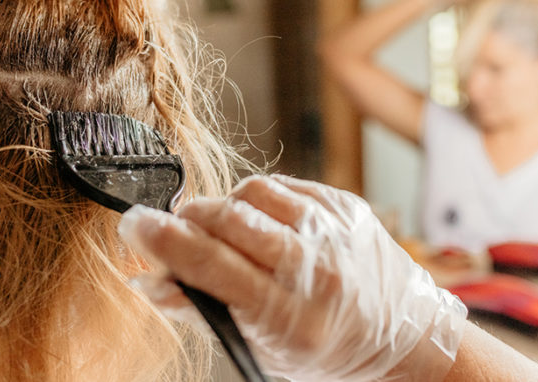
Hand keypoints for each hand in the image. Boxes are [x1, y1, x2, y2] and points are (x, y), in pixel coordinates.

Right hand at [118, 175, 466, 381]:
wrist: (403, 336)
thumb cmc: (328, 351)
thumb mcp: (263, 348)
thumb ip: (204, 309)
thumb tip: (149, 280)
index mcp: (288, 316)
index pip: (210, 264)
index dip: (163, 240)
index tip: (133, 224)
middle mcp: (314, 267)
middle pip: (228, 219)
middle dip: (188, 217)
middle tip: (175, 226)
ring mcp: (334, 230)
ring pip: (253, 191)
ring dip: (226, 206)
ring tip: (227, 228)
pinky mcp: (345, 205)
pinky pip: (284, 185)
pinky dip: (262, 200)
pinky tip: (264, 222)